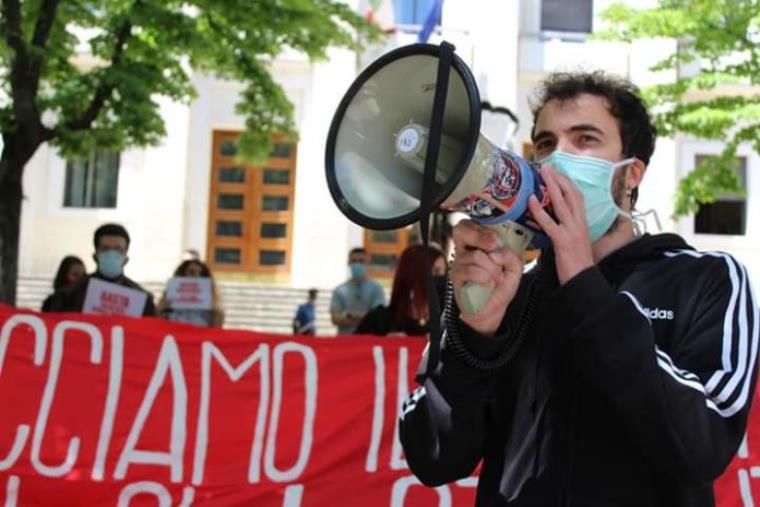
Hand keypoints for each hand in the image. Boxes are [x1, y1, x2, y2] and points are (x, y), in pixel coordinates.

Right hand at [450, 220, 523, 336]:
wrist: (492, 308)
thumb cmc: (500, 285)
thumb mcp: (514, 268)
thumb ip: (511, 255)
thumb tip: (496, 251)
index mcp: (478, 242)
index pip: (472, 223)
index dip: (483, 228)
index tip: (497, 240)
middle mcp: (465, 248)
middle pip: (460, 229)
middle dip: (480, 236)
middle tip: (493, 248)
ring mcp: (458, 262)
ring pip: (474, 255)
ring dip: (491, 267)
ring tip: (496, 277)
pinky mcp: (456, 276)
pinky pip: (469, 270)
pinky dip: (483, 276)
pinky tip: (486, 282)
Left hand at [528, 165, 593, 284]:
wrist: (582, 280)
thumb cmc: (576, 263)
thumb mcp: (574, 241)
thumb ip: (566, 228)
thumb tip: (553, 220)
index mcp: (582, 223)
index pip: (577, 197)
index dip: (567, 183)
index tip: (557, 172)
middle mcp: (579, 223)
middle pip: (571, 194)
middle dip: (559, 178)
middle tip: (547, 166)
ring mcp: (572, 231)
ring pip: (562, 203)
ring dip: (551, 186)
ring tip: (542, 173)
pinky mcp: (563, 241)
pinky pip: (550, 223)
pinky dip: (540, 210)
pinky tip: (531, 200)